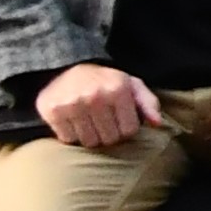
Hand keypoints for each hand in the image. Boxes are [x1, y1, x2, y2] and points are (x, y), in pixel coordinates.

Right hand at [32, 63, 162, 149]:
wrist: (66, 68)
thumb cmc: (105, 82)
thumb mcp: (131, 85)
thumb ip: (148, 103)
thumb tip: (157, 123)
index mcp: (118, 89)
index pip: (129, 131)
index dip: (126, 130)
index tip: (120, 122)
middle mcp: (95, 96)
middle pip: (109, 139)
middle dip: (109, 135)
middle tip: (103, 124)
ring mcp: (72, 104)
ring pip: (89, 142)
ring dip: (91, 137)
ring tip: (89, 123)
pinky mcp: (53, 111)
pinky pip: (68, 140)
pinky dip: (72, 135)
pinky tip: (74, 122)